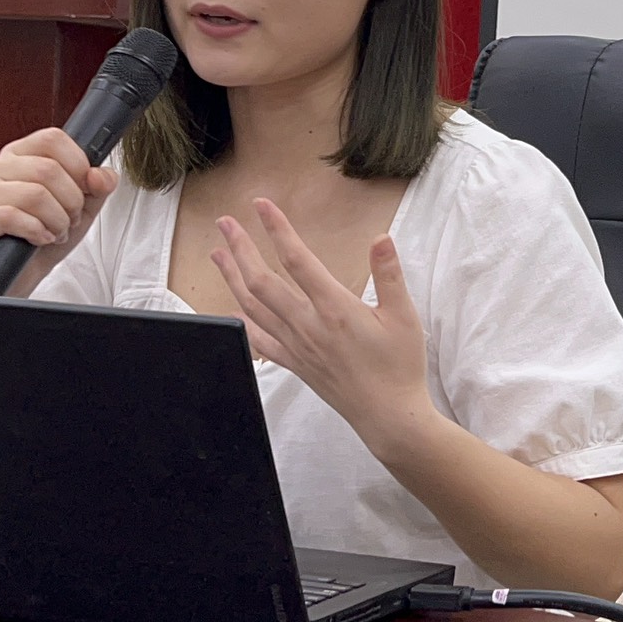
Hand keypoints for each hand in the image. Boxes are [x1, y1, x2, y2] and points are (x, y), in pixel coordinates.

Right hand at [0, 128, 118, 265]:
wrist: (22, 278)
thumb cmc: (46, 238)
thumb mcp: (82, 208)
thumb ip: (98, 186)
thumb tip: (100, 175)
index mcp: (18, 155)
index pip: (52, 139)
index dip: (78, 165)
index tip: (84, 188)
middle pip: (48, 169)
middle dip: (71, 202)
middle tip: (69, 221)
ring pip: (33, 194)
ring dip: (56, 221)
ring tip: (55, 233)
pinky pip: (9, 216)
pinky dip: (35, 231)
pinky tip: (39, 240)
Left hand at [212, 200, 433, 449]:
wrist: (388, 416)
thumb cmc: (400, 365)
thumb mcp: (404, 316)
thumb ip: (390, 275)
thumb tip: (381, 238)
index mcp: (334, 308)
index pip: (297, 260)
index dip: (277, 230)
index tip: (262, 206)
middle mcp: (307, 325)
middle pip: (262, 280)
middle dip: (240, 248)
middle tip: (225, 222)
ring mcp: (296, 346)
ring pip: (253, 306)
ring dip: (232, 277)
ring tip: (218, 253)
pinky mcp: (294, 364)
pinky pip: (259, 340)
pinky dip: (241, 320)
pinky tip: (232, 307)